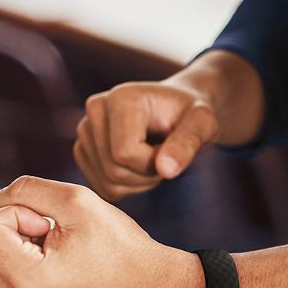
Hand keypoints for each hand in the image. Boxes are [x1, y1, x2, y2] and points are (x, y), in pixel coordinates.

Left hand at [0, 176, 203, 287]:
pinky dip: (32, 261)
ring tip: (67, 251)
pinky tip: (66, 263)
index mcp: (30, 282)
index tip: (52, 224)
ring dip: (26, 244)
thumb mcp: (78, 202)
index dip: (18, 213)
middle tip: (63, 236)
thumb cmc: (124, 250)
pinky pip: (12, 276)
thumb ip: (28, 190)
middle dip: (21, 229)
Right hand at [74, 81, 218, 201]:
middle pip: (114, 171)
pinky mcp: (84, 150)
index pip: (125, 154)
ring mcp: (85, 131)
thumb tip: (165, 170)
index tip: (172, 147)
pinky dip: (128, 187)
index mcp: (120, 98)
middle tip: (166, 155)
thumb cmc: (192, 114)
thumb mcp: (203, 124)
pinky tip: (141, 166)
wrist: (180, 110)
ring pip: (108, 183)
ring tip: (155, 158)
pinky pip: (104, 188)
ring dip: (140, 182)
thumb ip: (187, 143)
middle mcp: (95, 110)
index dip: (154, 162)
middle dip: (148, 175)